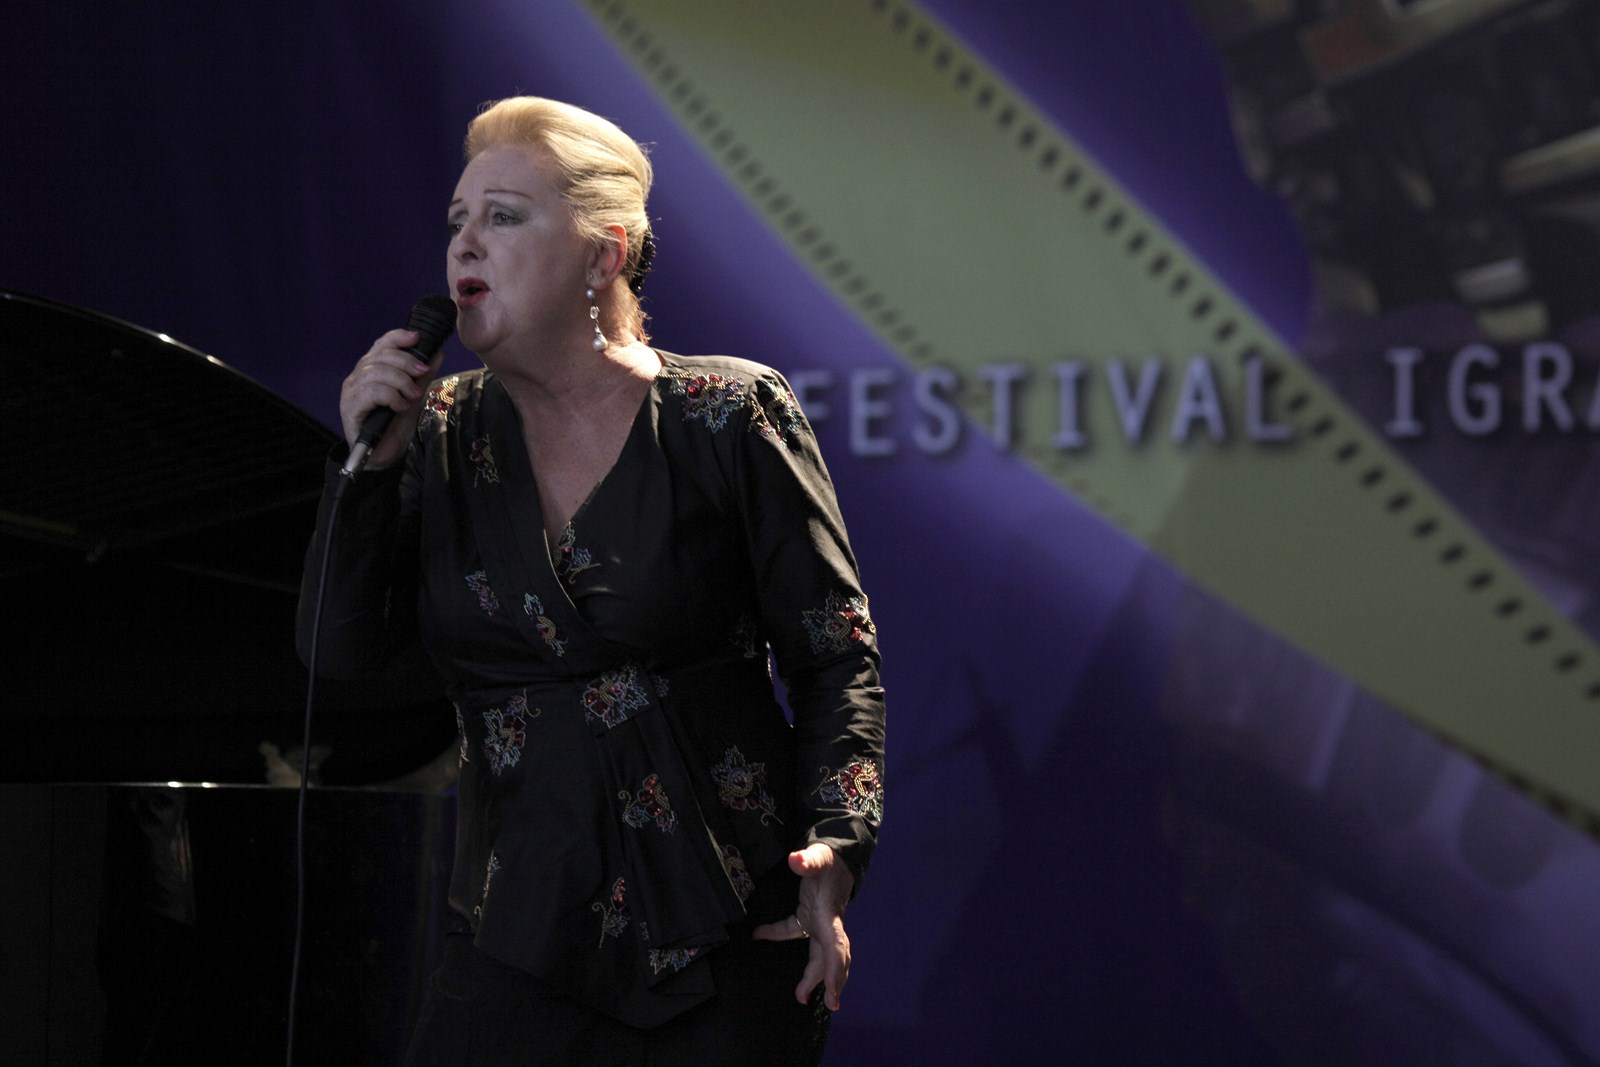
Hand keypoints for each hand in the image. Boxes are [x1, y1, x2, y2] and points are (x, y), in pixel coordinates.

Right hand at [339, 328, 439, 469]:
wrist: (383, 456)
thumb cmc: (393, 425)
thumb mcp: (413, 397)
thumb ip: (421, 377)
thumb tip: (437, 355)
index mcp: (371, 370)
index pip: (381, 345)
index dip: (398, 337)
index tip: (417, 338)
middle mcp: (358, 378)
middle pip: (380, 356)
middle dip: (406, 361)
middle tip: (423, 373)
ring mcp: (352, 392)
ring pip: (376, 372)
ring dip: (400, 381)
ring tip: (413, 395)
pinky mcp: (351, 408)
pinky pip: (371, 392)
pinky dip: (390, 396)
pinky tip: (400, 406)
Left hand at [751, 842, 854, 1010]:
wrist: (837, 855)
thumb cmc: (828, 859)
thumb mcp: (819, 857)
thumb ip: (808, 860)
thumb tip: (796, 860)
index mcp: (830, 915)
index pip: (835, 946)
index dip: (835, 969)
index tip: (834, 990)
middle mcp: (828, 924)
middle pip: (831, 958)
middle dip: (832, 982)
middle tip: (830, 1005)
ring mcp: (820, 923)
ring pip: (820, 955)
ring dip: (815, 976)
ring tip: (802, 996)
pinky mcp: (809, 917)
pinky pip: (794, 932)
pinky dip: (778, 935)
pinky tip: (760, 934)